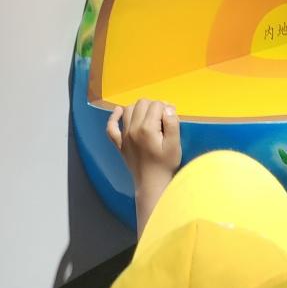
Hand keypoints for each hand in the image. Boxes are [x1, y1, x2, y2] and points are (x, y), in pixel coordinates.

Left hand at [107, 99, 181, 233]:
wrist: (152, 184)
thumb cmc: (165, 164)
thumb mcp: (175, 144)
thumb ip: (172, 124)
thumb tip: (168, 108)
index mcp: (147, 128)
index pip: (157, 105)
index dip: (166, 108)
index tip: (171, 117)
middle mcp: (133, 129)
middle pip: (142, 103)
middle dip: (154, 106)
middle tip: (162, 117)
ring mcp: (124, 136)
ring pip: (129, 109)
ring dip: (139, 108)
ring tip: (149, 116)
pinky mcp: (119, 143)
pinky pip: (111, 127)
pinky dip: (114, 117)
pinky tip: (118, 111)